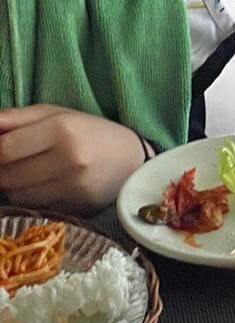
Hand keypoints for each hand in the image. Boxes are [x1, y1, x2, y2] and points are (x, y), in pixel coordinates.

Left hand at [0, 105, 147, 212]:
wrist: (132, 160)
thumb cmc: (90, 132)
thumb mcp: (57, 114)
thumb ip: (17, 118)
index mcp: (62, 129)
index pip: (5, 149)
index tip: (1, 150)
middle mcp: (69, 159)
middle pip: (7, 176)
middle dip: (2, 170)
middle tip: (12, 162)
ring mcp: (74, 187)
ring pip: (18, 195)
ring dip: (14, 187)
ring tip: (28, 173)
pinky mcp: (77, 208)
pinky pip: (36, 207)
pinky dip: (31, 199)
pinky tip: (44, 186)